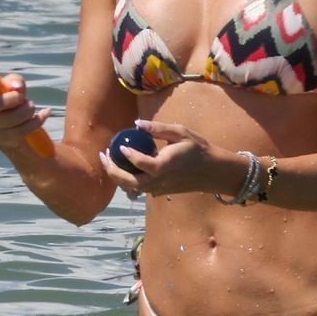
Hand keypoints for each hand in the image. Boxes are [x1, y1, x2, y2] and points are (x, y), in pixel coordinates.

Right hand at [0, 69, 50, 154]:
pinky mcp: (1, 139)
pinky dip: (38, 120)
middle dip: (12, 100)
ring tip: (31, 106)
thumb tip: (17, 88)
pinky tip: (45, 113)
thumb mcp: (15, 87)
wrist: (15, 132)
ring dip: (27, 110)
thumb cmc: (12, 102)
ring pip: (10, 119)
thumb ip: (15, 81)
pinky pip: (22, 130)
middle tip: (22, 98)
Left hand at [95, 117, 233, 198]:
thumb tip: (137, 123)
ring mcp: (158, 189)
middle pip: (127, 181)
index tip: (119, 145)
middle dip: (111, 170)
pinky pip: (139, 188)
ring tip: (109, 161)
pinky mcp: (159, 192)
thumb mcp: (181, 132)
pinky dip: (127, 179)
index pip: (139, 162)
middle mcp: (159, 180)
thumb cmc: (198, 149)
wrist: (212, 171)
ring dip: (117, 176)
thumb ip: (158, 129)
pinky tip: (125, 167)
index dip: (126, 155)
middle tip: (103, 155)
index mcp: (164, 165)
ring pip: (130, 187)